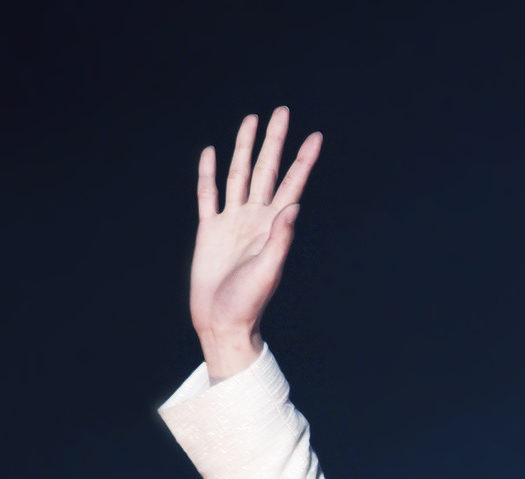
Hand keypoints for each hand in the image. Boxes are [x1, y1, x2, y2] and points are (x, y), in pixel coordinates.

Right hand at [190, 107, 321, 378]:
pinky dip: (208, 173)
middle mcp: (255, 218)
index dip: (304, 160)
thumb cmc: (249, 302)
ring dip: (243, 148)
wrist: (222, 321)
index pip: (293, 184)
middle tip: (282, 111)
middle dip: (274, 141)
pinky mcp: (209, 230)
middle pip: (265, 169)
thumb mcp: (269, 270)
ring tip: (250, 121)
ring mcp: (232, 222)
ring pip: (237, 174)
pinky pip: (208, 195)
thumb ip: (280, 239)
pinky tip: (211, 153)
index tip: (316, 136)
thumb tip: (293, 207)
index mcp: (274, 226)